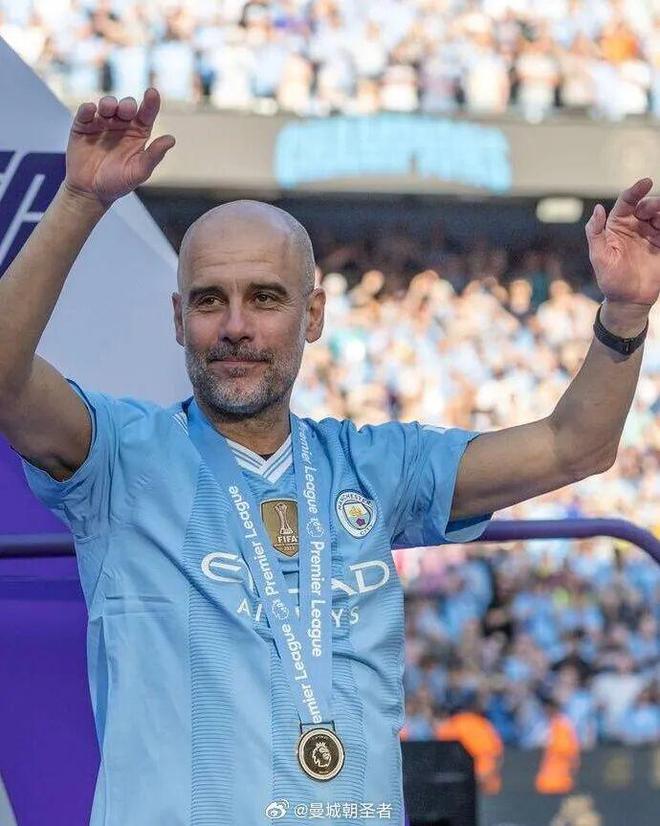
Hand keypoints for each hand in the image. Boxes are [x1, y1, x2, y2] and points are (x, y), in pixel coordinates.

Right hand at [63, 88, 174, 207]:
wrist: (90, 192)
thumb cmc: (118, 183)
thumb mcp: (138, 171)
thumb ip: (154, 155)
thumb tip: (171, 139)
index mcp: (138, 134)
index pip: (146, 114)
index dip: (151, 102)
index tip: (153, 92)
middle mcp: (121, 125)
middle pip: (126, 106)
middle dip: (127, 105)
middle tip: (126, 110)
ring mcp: (102, 123)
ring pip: (107, 104)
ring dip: (108, 103)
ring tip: (108, 109)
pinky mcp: (83, 126)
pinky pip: (85, 112)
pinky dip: (88, 108)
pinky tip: (91, 110)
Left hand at [585, 178, 659, 312]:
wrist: (629, 300)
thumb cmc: (610, 279)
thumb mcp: (599, 257)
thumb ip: (595, 232)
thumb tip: (598, 208)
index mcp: (618, 225)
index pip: (627, 202)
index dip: (635, 190)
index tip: (646, 183)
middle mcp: (635, 226)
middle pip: (648, 205)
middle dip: (653, 203)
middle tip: (653, 211)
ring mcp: (651, 234)